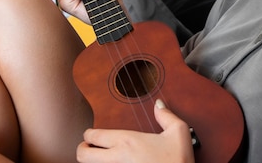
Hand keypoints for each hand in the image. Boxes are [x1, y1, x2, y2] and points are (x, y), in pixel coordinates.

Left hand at [76, 100, 195, 162]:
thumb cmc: (178, 161)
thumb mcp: (179, 132)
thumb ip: (166, 116)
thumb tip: (159, 104)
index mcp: (128, 142)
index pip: (94, 136)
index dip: (88, 133)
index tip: (91, 134)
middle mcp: (117, 159)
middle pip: (82, 155)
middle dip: (82, 149)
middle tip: (87, 147)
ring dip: (90, 162)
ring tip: (97, 158)